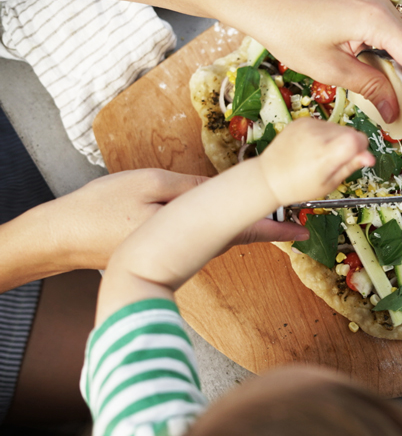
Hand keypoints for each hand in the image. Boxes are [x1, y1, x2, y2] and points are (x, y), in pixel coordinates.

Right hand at [52, 169, 306, 269]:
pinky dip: (223, 222)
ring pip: (224, 233)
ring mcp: (180, 250)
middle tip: (299, 217)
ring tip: (275, 211)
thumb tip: (225, 189)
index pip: (245, 229)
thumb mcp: (150, 185)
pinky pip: (205, 234)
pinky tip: (230, 212)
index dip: (277, 230)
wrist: (62, 237)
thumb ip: (192, 187)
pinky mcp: (169, 248)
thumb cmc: (102, 209)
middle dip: (269, 225)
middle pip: (239, 233)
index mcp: (191, 233)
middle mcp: (191, 247)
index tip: (303, 231)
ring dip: (248, 222)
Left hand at [226, 0, 401, 121]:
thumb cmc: (288, 31)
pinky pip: (386, 25)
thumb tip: (393, 110)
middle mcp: (380, 1)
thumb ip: (370, 87)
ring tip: (392, 93)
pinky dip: (387, 49)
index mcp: (376, 18)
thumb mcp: (331, 69)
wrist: (260, 0)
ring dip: (401, 65)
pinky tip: (377, 70)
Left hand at [257, 118, 373, 206]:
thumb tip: (369, 157)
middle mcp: (317, 136)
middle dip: (349, 144)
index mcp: (325, 155)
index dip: (361, 148)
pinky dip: (323, 134)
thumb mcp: (329, 184)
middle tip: (333, 161)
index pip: (358, 138)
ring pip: (338, 127)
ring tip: (319, 154)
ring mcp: (308, 125)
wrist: (270, 176)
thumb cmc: (298, 186)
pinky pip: (324, 123)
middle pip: (350, 131)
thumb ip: (350, 166)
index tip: (353, 158)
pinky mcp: (302, 120)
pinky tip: (312, 147)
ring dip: (336, 138)